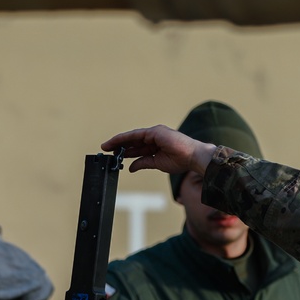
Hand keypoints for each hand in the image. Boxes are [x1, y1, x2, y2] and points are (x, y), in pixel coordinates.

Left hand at [99, 125, 215, 175]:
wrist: (192, 157)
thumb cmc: (181, 160)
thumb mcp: (157, 163)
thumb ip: (144, 163)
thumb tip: (131, 167)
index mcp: (157, 144)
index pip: (138, 147)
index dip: (126, 151)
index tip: (116, 155)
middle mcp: (155, 136)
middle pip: (133, 141)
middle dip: (119, 145)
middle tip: (106, 149)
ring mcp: (155, 133)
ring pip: (132, 137)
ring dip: (118, 141)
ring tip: (106, 146)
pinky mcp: (155, 132)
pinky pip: (136, 135)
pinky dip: (125, 138)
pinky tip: (115, 142)